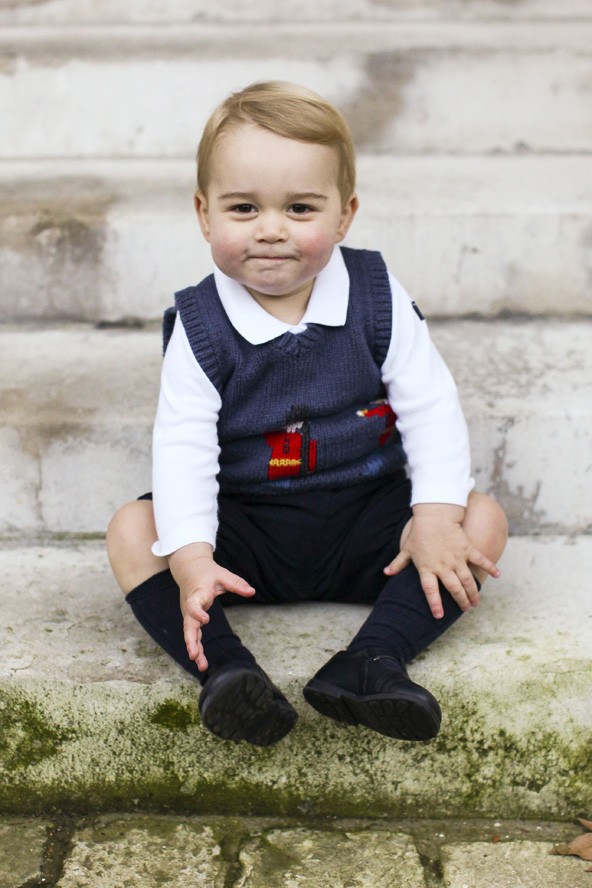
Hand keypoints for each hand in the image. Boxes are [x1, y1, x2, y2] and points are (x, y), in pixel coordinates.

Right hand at [169, 543, 254, 670]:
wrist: (189, 570)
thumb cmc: (207, 573)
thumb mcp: (223, 574)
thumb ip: (237, 583)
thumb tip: (252, 592)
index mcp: (197, 594)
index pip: (193, 604)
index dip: (197, 612)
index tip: (206, 619)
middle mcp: (189, 606)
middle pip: (188, 625)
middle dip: (191, 640)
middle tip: (194, 655)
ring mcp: (189, 615)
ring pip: (190, 633)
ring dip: (195, 649)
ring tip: (202, 666)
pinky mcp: (191, 619)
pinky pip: (193, 635)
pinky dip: (197, 648)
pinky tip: (202, 662)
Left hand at [384, 504, 499, 618]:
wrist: (434, 514)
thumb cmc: (419, 532)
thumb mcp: (406, 549)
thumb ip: (398, 563)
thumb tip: (386, 572)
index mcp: (427, 568)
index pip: (430, 590)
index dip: (434, 603)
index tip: (439, 616)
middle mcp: (443, 566)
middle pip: (453, 589)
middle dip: (461, 602)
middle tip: (467, 610)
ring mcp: (457, 558)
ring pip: (467, 580)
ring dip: (473, 592)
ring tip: (476, 602)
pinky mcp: (467, 549)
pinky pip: (480, 560)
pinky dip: (490, 567)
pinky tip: (498, 575)